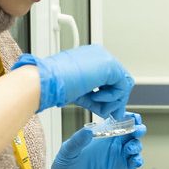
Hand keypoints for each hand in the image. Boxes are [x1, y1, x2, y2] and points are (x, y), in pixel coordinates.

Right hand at [12, 44, 134, 117]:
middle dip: (117, 99)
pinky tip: (95, 97)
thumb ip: (96, 98)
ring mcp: (105, 58)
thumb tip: (108, 110)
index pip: (111, 77)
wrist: (46, 81)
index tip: (109, 109)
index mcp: (91, 58)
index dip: (111, 94)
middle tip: (114, 114)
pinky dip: (111, 97)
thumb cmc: (55, 86)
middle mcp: (100, 55)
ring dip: (113, 100)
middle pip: (120, 80)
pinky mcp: (109, 65)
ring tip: (99, 107)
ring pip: (122, 84)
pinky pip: (121, 86)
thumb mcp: (81, 92)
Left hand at [43, 113, 145, 168]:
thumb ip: (78, 140)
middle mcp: (112, 144)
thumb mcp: (68, 152)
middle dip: (138, 128)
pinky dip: (138, 159)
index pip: (118, 121)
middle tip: (137, 130)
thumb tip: (89, 131)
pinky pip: (135, 161)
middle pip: (132, 131)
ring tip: (129, 149)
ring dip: (137, 144)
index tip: (130, 117)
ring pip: (136, 145)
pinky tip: (135, 161)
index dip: (127, 117)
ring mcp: (119, 156)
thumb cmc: (64, 168)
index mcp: (101, 135)